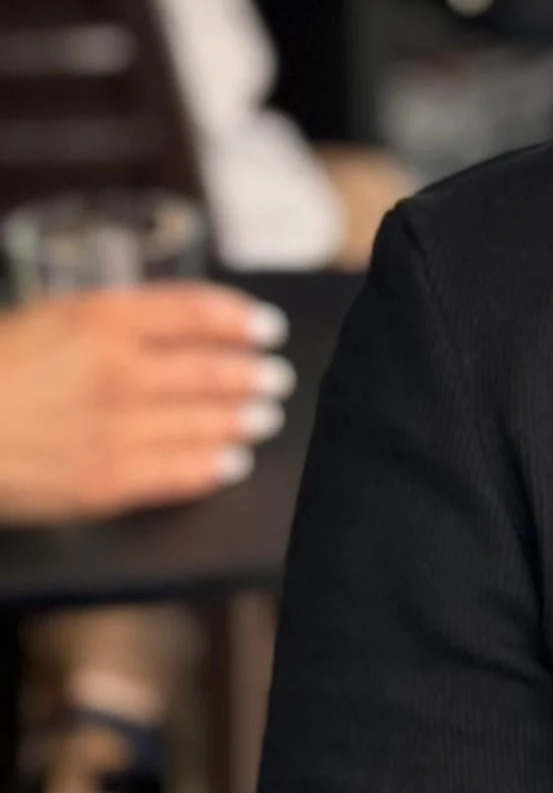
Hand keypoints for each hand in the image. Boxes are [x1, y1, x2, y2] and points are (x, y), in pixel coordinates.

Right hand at [0, 287, 293, 523]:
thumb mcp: (39, 322)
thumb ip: (101, 322)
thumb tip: (161, 327)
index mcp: (98, 318)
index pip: (194, 311)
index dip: (238, 319)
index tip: (265, 327)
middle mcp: (118, 368)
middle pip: (210, 369)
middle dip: (251, 375)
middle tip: (274, 378)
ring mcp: (116, 427)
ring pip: (204, 422)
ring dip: (241, 420)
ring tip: (263, 418)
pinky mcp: (105, 481)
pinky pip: (178, 474)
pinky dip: (212, 468)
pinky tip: (230, 465)